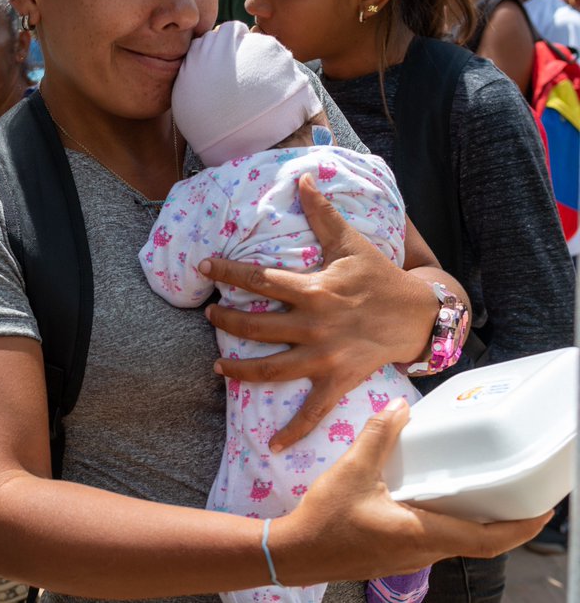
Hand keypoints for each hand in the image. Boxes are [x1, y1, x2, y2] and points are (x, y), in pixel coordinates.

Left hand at [200, 174, 437, 450]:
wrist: (418, 315)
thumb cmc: (378, 277)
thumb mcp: (349, 242)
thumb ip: (321, 213)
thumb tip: (303, 175)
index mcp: (313, 290)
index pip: (259, 279)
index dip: (227, 273)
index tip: (203, 268)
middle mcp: (314, 325)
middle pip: (256, 326)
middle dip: (226, 322)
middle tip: (209, 316)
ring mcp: (324, 357)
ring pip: (272, 369)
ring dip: (241, 370)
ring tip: (218, 368)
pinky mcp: (337, 380)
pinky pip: (313, 412)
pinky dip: (294, 431)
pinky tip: (274, 446)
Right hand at [272, 399, 551, 585]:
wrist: (293, 553)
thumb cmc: (324, 519)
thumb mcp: (351, 470)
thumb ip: (378, 437)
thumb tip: (400, 408)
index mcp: (421, 533)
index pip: (488, 539)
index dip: (521, 526)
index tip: (543, 510)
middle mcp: (423, 551)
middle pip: (479, 542)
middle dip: (504, 522)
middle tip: (516, 493)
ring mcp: (409, 560)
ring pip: (456, 543)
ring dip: (474, 524)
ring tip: (478, 492)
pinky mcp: (395, 558)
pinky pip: (434, 542)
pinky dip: (447, 524)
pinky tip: (431, 502)